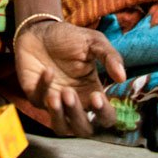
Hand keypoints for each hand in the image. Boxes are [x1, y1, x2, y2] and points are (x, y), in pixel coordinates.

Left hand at [14, 20, 125, 135]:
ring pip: (61, 128)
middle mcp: (76, 103)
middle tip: (69, 93)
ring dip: (59, 116)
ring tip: (56, 95)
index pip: (106, 118)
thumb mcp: (93, 41)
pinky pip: (39, 102)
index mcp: (93, 93)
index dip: (104, 114)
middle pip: (84, 130)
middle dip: (78, 117)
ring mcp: (55, 102)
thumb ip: (110, 56)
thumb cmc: (70, 37)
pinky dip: (43, 88)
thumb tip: (122, 78)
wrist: (40, 28)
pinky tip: (47, 71)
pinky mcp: (36, 95)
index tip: (97, 97)